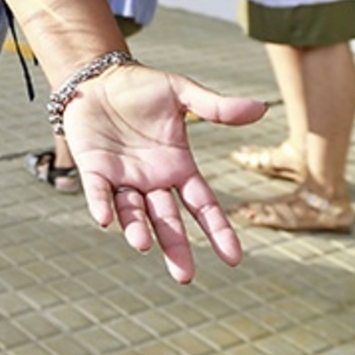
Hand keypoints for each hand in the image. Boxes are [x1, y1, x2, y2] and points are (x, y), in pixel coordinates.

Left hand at [60, 63, 266, 282]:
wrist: (98, 78)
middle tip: (185, 277)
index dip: (218, 230)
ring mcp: (122, 177)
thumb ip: (216, 106)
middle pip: (167, 220)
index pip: (203, 205)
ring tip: (143, 245)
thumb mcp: (183, 93)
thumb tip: (261, 107)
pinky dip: (102, 205)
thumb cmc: (142, 88)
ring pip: (132, 212)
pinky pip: (98, 191)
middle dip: (176, 247)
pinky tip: (106, 221)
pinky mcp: (93, 167)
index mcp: (178, 167)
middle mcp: (152, 180)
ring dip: (137, 229)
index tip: (233, 258)